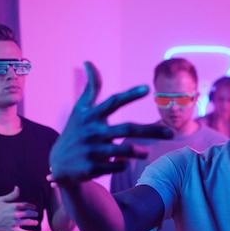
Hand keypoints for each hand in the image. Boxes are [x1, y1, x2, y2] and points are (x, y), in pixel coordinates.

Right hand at [0, 186, 38, 230]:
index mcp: (14, 206)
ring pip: (28, 222)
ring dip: (33, 222)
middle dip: (34, 214)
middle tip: (36, 214)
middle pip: (29, 213)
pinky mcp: (12, 230)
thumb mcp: (1, 199)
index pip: (26, 205)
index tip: (34, 207)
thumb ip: (12, 195)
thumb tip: (17, 187)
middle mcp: (16, 214)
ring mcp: (15, 222)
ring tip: (36, 222)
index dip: (31, 206)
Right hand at [49, 61, 173, 184]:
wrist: (58, 165)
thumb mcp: (80, 110)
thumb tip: (89, 62)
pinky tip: (122, 164)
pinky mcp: (92, 168)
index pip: (113, 102)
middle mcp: (92, 132)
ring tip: (146, 153)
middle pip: (127, 129)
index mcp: (90, 115)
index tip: (147, 89)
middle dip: (151, 130)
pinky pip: (117, 167)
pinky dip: (123, 165)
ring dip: (138, 152)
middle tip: (170, 132)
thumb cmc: (75, 132)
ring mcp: (92, 151)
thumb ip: (91, 88)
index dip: (130, 95)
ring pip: (124, 151)